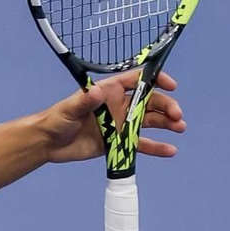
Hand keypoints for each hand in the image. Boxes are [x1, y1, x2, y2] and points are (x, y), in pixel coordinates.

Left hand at [43, 70, 184, 163]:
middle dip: (166, 106)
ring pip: (150, 122)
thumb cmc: (58, 118)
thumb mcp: (70, 108)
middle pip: (149, 102)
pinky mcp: (118, 143)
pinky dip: (155, 147)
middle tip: (177, 116)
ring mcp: (120, 124)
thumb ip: (84, 101)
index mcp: (110, 91)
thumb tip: (96, 92)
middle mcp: (119, 106)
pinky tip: (170, 150)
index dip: (156, 80)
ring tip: (180, 128)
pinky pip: (140, 144)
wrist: (49, 143)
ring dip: (167, 124)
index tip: (170, 85)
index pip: (138, 80)